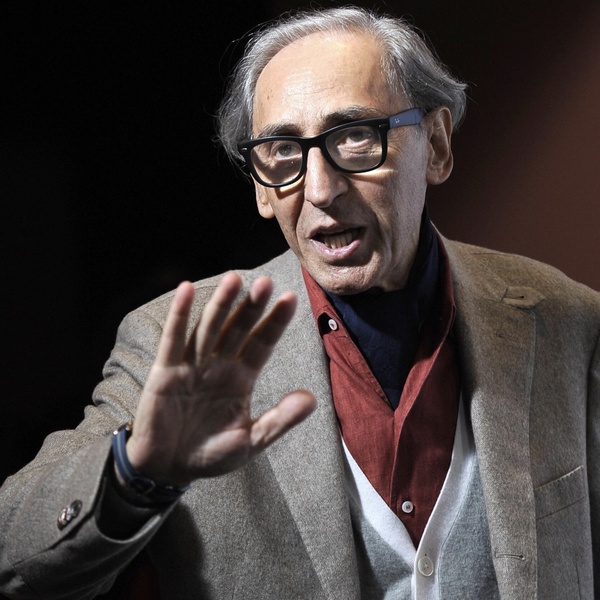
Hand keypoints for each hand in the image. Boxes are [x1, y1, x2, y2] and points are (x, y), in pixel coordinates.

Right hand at [124, 273, 316, 485]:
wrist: (169, 469)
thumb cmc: (211, 454)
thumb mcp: (250, 441)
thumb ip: (279, 420)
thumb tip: (312, 399)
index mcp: (241, 379)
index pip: (262, 344)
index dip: (275, 322)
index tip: (291, 298)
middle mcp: (219, 365)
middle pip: (239, 329)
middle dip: (251, 306)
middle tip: (265, 282)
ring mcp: (192, 365)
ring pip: (209, 328)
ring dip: (221, 304)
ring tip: (233, 279)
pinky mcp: (165, 371)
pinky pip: (174, 340)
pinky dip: (179, 315)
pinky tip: (186, 290)